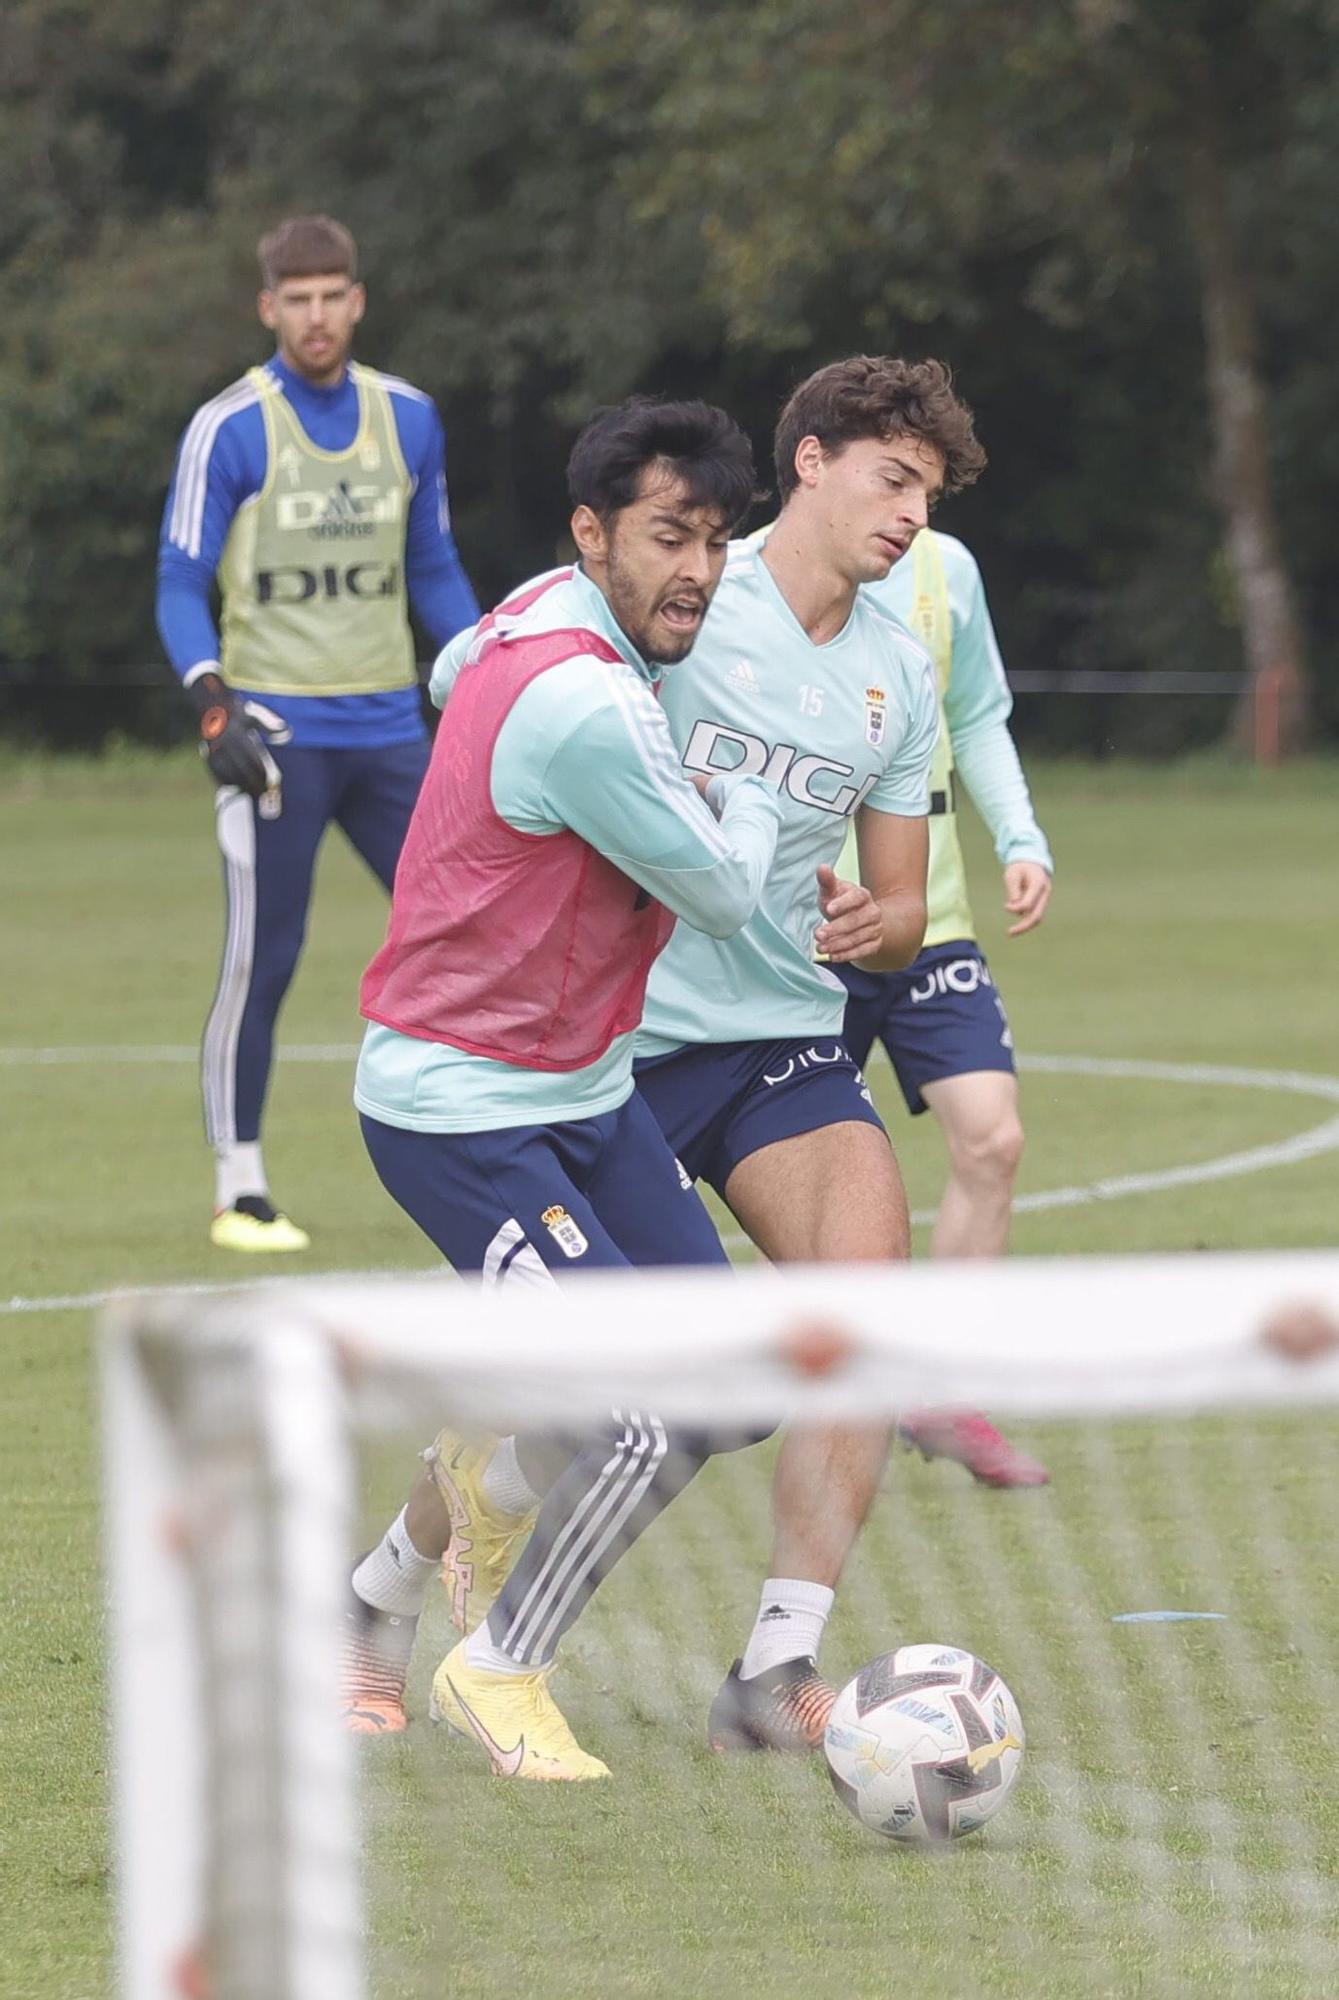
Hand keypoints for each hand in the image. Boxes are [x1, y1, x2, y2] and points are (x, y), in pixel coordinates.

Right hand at [188, 672, 289, 802]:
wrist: (212, 709)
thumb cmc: (237, 714)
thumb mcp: (253, 716)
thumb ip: (268, 724)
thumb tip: (284, 729)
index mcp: (238, 735)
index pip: (253, 761)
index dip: (262, 775)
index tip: (270, 783)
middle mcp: (226, 744)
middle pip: (242, 771)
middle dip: (253, 784)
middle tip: (263, 793)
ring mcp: (215, 751)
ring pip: (229, 774)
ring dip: (241, 786)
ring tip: (251, 793)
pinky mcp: (208, 755)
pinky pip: (217, 773)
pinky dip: (226, 782)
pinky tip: (235, 787)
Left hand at [813, 862, 884, 962]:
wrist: (858, 918)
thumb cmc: (839, 903)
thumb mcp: (831, 891)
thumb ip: (827, 881)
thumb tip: (822, 868)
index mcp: (862, 895)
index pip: (856, 897)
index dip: (843, 904)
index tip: (828, 909)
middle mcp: (873, 912)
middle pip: (856, 921)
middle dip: (836, 929)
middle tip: (817, 934)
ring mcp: (875, 929)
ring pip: (857, 938)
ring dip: (837, 945)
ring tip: (820, 948)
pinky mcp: (875, 944)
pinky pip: (862, 951)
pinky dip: (847, 955)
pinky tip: (832, 957)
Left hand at [1003, 861, 1051, 935]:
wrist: (1032, 863)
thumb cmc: (1020, 868)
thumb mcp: (1012, 874)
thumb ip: (1013, 890)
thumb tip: (1014, 907)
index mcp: (1038, 883)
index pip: (1028, 903)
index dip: (1015, 908)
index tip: (1005, 906)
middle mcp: (1045, 893)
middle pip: (1037, 915)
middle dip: (1023, 926)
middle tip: (1009, 933)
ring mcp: (1045, 899)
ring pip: (1037, 918)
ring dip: (1023, 924)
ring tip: (1011, 930)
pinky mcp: (1041, 904)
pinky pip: (1035, 915)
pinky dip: (1025, 920)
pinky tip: (1016, 925)